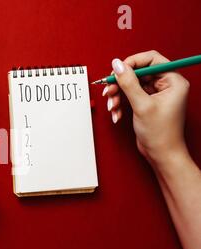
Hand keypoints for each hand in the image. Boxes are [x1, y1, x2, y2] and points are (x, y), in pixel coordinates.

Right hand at [103, 50, 189, 164]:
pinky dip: (121, 103)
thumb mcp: (142, 105)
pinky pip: (130, 96)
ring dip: (118, 95)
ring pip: (131, 84)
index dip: (132, 63)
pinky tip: (117, 113)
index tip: (117, 70)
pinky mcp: (147, 102)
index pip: (151, 59)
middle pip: (138, 72)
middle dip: (121, 83)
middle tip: (109, 90)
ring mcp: (156, 94)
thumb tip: (117, 65)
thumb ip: (128, 83)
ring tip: (113, 106)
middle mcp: (166, 85)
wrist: (161, 154)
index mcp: (173, 81)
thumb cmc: (161, 133)